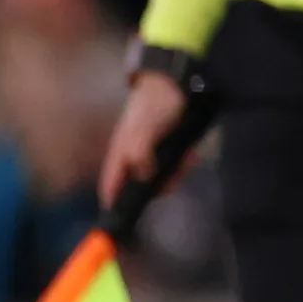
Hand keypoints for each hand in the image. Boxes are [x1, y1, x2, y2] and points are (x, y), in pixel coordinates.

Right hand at [97, 69, 189, 209]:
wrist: (176, 82)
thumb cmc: (154, 106)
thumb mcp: (143, 131)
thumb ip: (140, 155)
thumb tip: (145, 179)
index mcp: (121, 154)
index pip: (111, 186)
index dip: (114, 204)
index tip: (125, 220)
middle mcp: (134, 157)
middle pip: (142, 186)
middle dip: (159, 186)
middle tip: (175, 177)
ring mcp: (153, 152)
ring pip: (162, 176)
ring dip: (175, 173)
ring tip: (186, 158)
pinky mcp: (170, 147)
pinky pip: (176, 163)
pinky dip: (184, 162)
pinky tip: (191, 153)